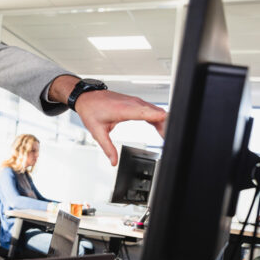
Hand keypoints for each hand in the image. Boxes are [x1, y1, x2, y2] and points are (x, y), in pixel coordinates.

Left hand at [50, 75, 165, 164]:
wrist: (87, 97)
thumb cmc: (91, 110)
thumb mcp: (97, 132)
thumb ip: (107, 148)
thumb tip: (113, 161)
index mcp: (123, 109)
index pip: (146, 112)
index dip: (160, 118)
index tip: (170, 126)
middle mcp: (132, 103)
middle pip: (156, 112)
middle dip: (166, 125)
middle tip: (173, 140)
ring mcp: (135, 101)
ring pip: (156, 110)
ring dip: (164, 122)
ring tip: (169, 136)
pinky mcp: (136, 102)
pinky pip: (151, 109)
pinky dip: (158, 118)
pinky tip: (161, 127)